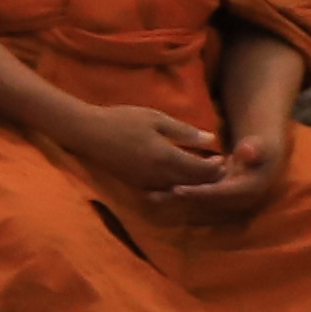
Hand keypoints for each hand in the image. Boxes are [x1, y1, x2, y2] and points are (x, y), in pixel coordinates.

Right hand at [57, 96, 222, 198]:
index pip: (201, 170)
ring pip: (180, 190)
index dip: (216, 166)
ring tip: (202, 175)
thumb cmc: (122, 120)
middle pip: (193, 183)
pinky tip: (178, 180)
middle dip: (209, 178)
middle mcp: (158, 175)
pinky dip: (176, 189)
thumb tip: (212, 140)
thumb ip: (184, 132)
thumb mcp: (156, 118)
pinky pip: (163, 192)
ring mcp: (146, 182)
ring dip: (194, 185)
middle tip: (219, 169)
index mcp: (166, 157)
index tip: (223, 158)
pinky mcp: (136, 185)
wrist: (87, 133)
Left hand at [161, 113, 286, 220]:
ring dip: (176, 200)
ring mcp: (228, 200)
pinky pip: (197, 197)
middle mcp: (238, 200)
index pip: (221, 194)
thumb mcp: (260, 145)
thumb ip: (255, 148)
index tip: (178, 190)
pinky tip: (154, 191)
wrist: (264, 155)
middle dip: (182, 199)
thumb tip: (246, 152)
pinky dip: (178, 195)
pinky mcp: (218, 196)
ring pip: (198, 202)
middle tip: (155, 195)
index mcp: (249, 189)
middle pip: (206, 202)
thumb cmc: (260, 147)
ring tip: (149, 195)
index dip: (200, 193)